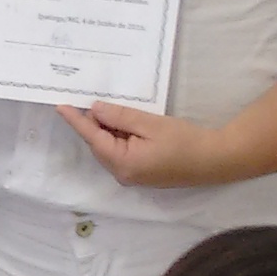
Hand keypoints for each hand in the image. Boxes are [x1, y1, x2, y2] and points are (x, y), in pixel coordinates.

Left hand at [54, 101, 244, 188]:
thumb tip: (95, 110)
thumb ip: (120, 117)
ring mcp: (133, 176)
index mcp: (122, 163)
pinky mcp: (143, 173)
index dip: (76, 120)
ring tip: (111, 108)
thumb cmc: (185, 141)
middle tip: (91, 99)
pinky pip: (122, 152)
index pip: (92, 137)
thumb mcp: (150, 124)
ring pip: (111, 148)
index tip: (60, 106)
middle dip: (95, 123)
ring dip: (109, 129)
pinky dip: (121, 137)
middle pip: (100, 144)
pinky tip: (125, 123)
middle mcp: (123, 174)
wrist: (216, 160)